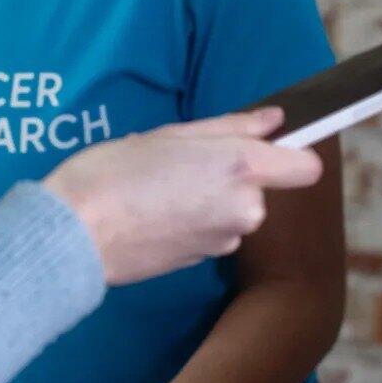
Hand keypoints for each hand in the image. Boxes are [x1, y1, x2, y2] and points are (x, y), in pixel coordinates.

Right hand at [45, 109, 322, 285]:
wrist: (76, 234)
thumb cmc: (115, 172)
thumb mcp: (172, 133)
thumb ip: (232, 126)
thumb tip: (273, 120)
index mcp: (241, 168)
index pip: (305, 167)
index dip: (289, 155)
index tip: (264, 147)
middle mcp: (245, 208)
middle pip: (262, 188)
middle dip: (233, 176)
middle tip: (182, 162)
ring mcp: (225, 239)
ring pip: (234, 210)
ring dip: (210, 199)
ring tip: (161, 188)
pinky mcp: (204, 261)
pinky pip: (212, 231)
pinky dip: (193, 221)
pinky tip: (157, 213)